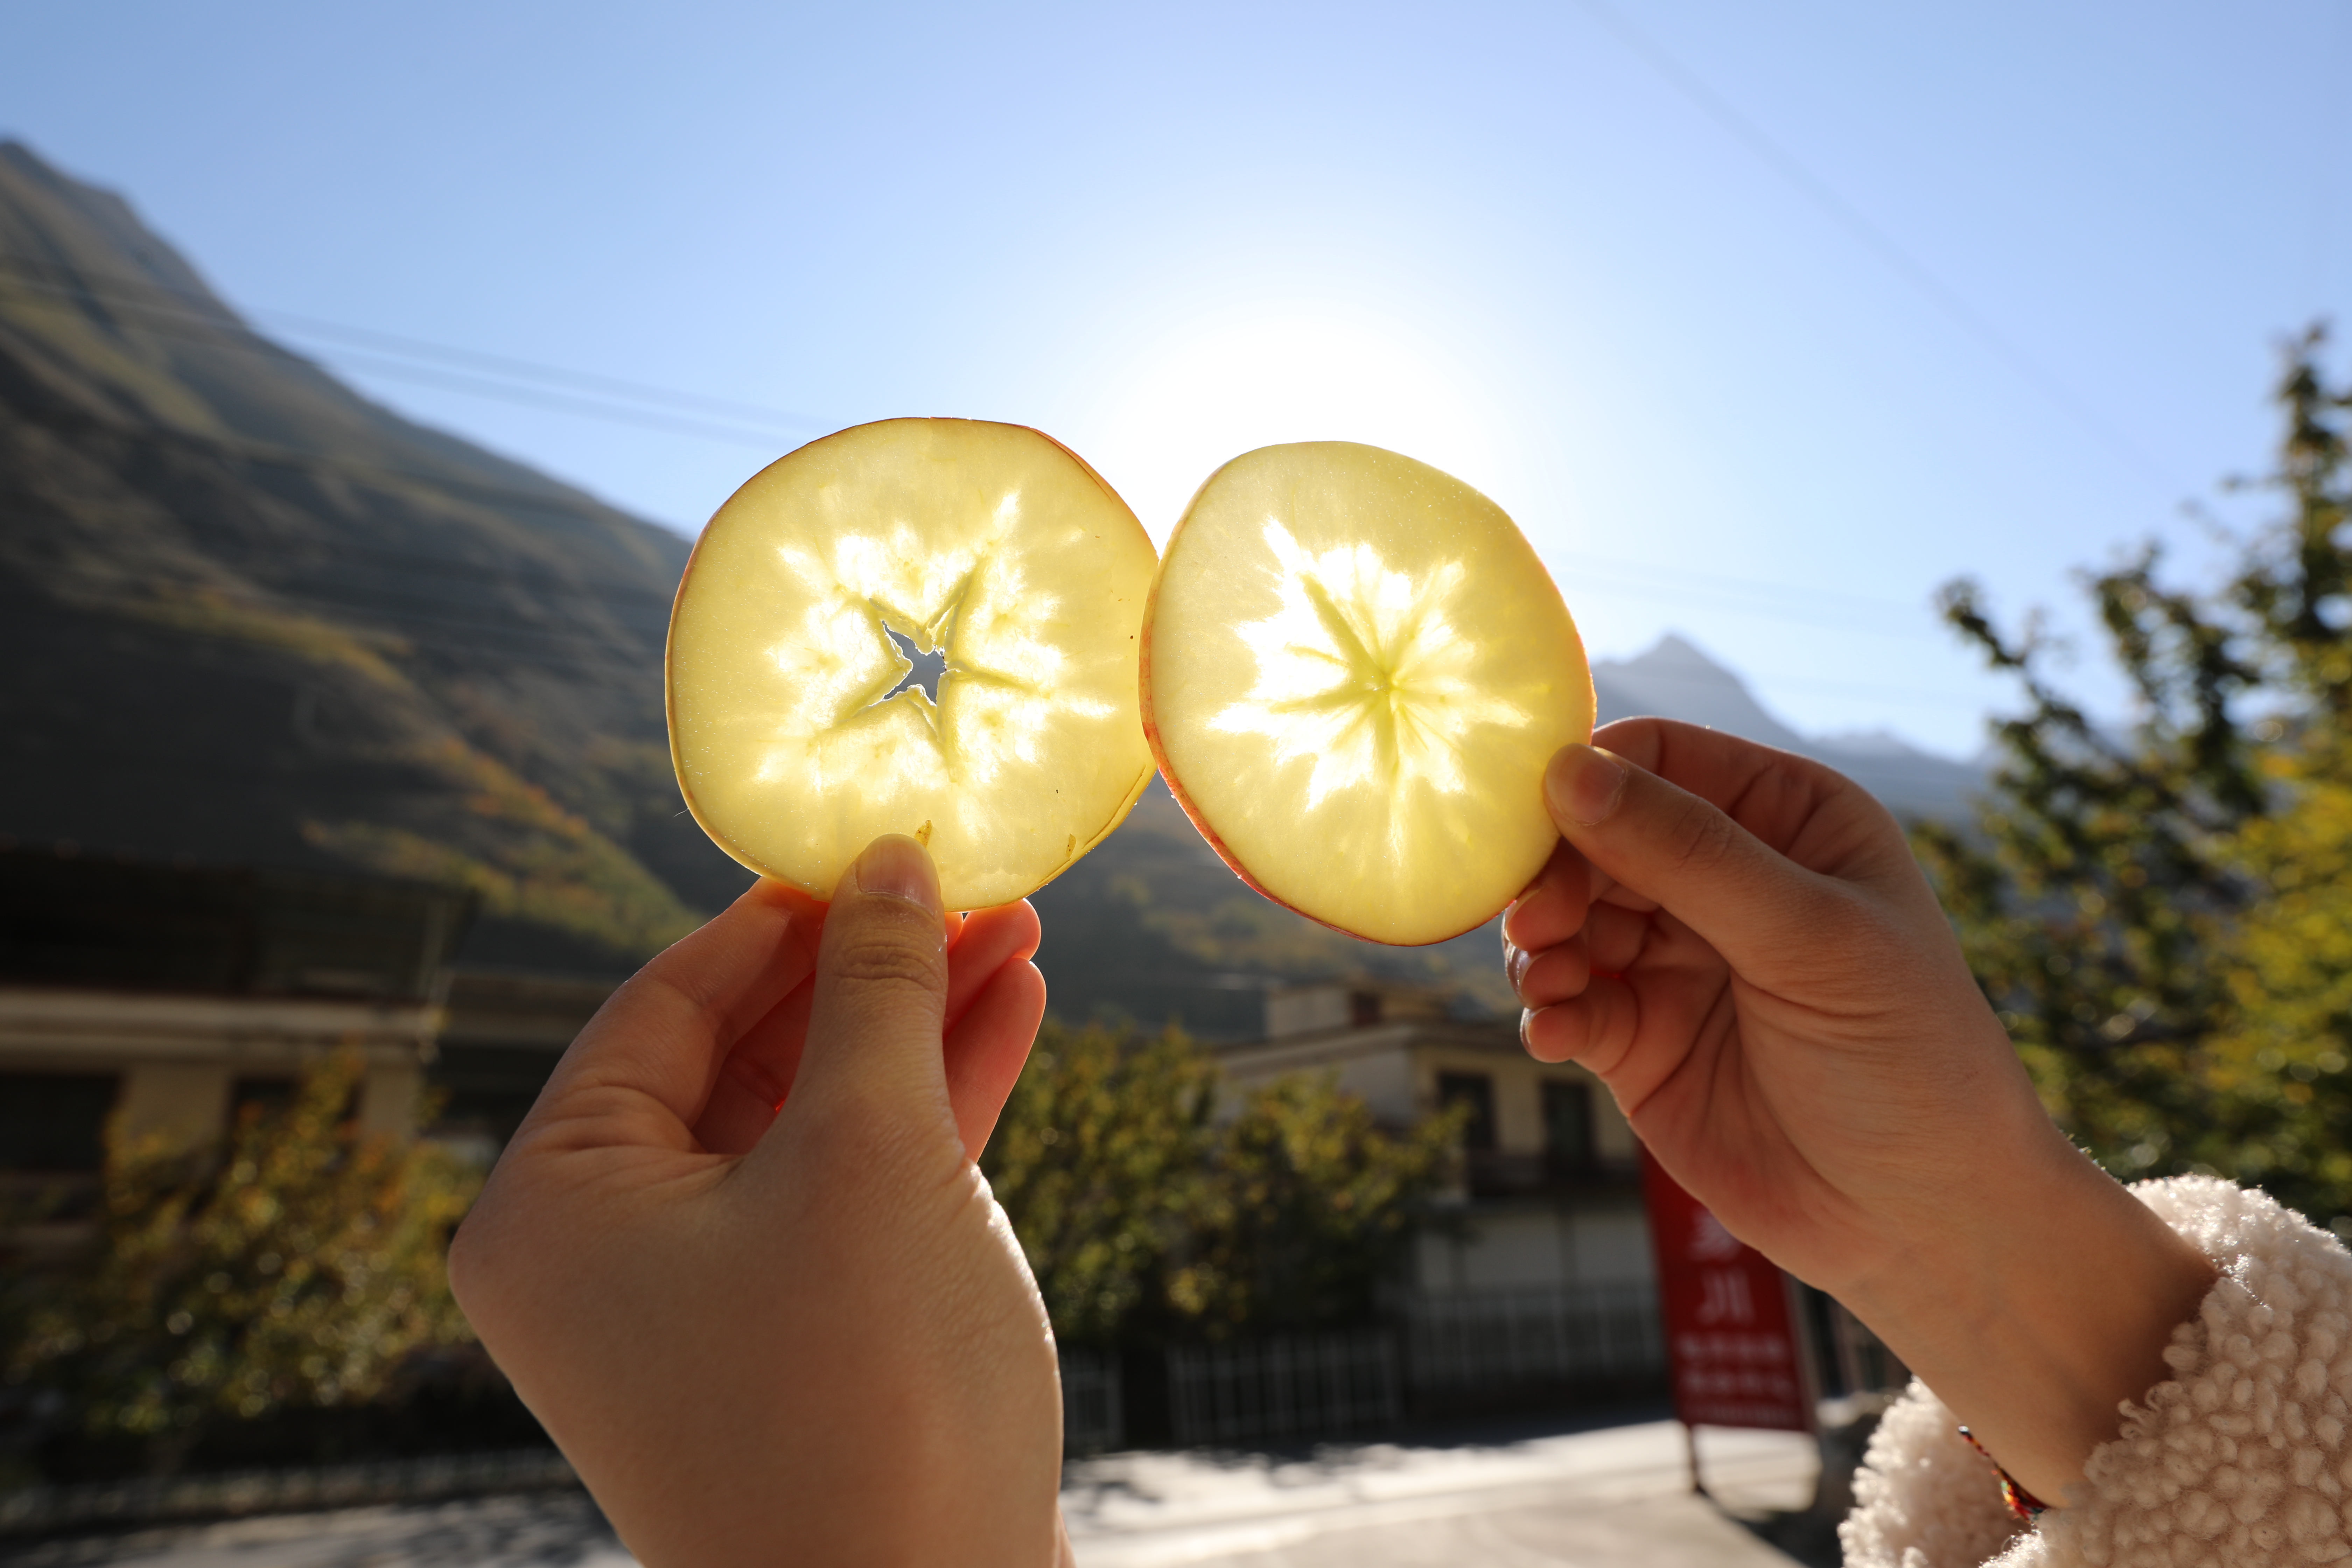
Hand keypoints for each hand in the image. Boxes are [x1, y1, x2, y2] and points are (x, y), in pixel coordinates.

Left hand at [448, 836, 1068, 1567]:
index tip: (878, 838)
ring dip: (914, 1024)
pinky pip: (849, 1189)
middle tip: (970, 880)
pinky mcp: (795, 1337)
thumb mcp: (870, 1153)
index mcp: (555, 1204)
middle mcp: (607, 1252)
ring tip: (1017, 929)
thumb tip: (887, 866)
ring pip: (813, 1117)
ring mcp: (704, 1301)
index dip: (783, 913)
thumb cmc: (864, 1393)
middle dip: (866, 966)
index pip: (664, 1002)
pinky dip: (926, 1109)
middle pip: (744, 1053)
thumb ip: (873, 992)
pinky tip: (1006, 1018)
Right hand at [1505, 719, 2212, 1502]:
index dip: (1588, 777)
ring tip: (1546, 983)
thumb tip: (1567, 772)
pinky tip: (1554, 1036)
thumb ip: (1688, 853)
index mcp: (1785, 819)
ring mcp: (1676, 961)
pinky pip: (1566, 1002)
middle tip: (1540, 923)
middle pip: (1592, 836)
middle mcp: (1724, 878)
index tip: (1538, 823)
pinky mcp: (1640, 1042)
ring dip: (1537, 944)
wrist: (1923, 1219)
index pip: (1657, 759)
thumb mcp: (1809, 937)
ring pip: (1564, 918)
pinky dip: (1545, 1011)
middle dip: (1553, 873)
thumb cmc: (1907, 1059)